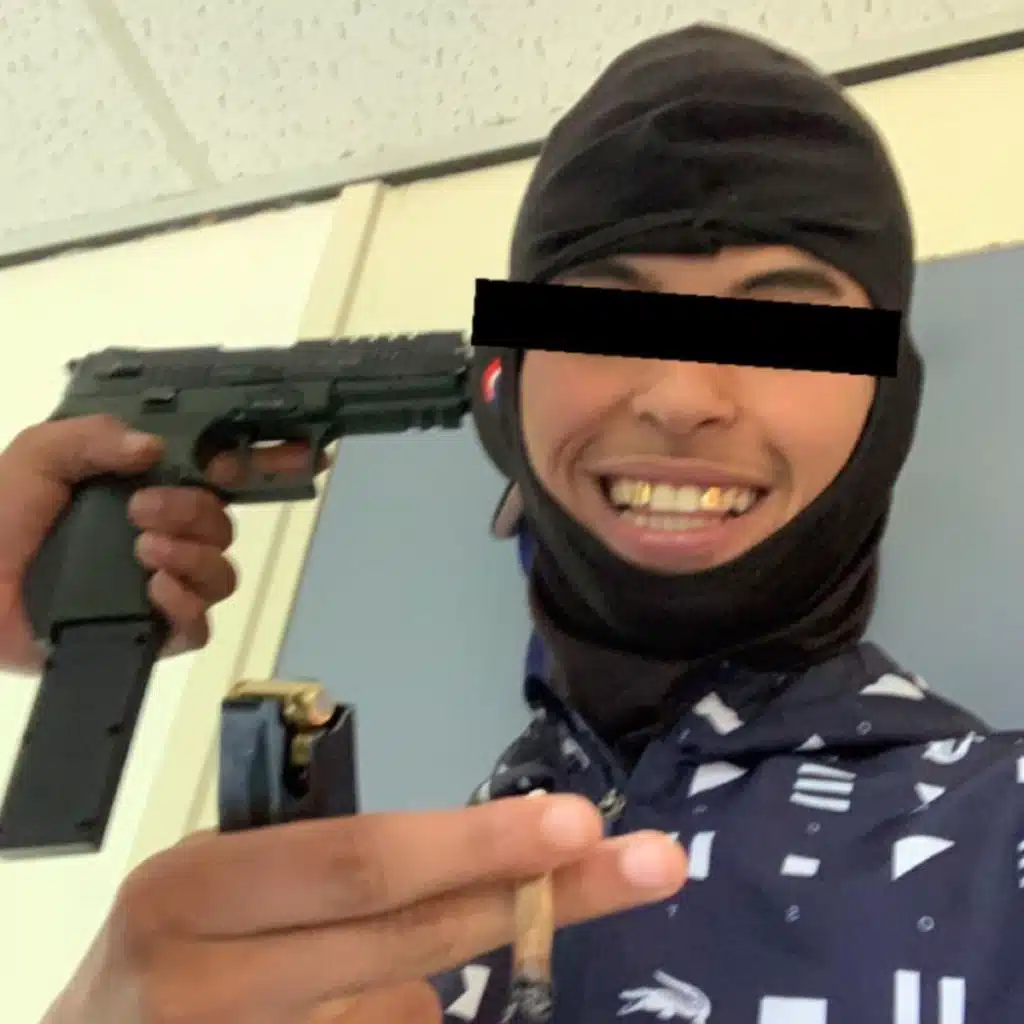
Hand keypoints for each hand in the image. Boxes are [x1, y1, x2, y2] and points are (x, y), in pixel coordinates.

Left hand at [0, 414, 327, 672]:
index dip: (264, 464)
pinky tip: (156, 590)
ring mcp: (159, 586)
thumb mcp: (38, 455)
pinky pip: (198, 625)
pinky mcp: (149, 633)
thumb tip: (152, 447)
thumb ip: (92, 437)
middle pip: (223, 525)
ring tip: (146, 552)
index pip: (217, 475)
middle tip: (144, 511)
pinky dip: (186, 606)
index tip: (301, 454)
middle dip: (197, 514)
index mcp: (144, 490)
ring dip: (194, 558)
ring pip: (221, 574)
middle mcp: (162, 536)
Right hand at [52, 796, 685, 1021]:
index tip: (577, 823)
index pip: (362, 860)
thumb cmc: (165, 954)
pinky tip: (384, 1002)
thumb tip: (479, 895)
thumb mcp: (222, 889)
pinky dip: (407, 1022)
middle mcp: (204, 978)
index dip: (475, 842)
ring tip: (382, 965)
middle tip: (648, 865)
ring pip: (401, 1017)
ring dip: (432, 994)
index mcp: (195, 887)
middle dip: (536, 898)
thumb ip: (329, 884)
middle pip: (406, 934)